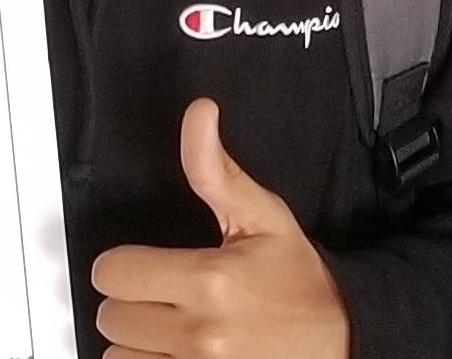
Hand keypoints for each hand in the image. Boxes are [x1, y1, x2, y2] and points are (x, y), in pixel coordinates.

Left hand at [90, 100, 348, 358]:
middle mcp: (199, 332)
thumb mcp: (264, 217)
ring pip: (117, 352)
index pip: (112, 271)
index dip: (126, 263)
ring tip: (173, 324)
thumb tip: (199, 116)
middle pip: (110, 313)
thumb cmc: (299, 280)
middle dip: (133, 298)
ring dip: (138, 338)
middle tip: (168, 293)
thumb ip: (216, 171)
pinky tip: (175, 350)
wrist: (340, 337)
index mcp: (209, 279)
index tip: (148, 264)